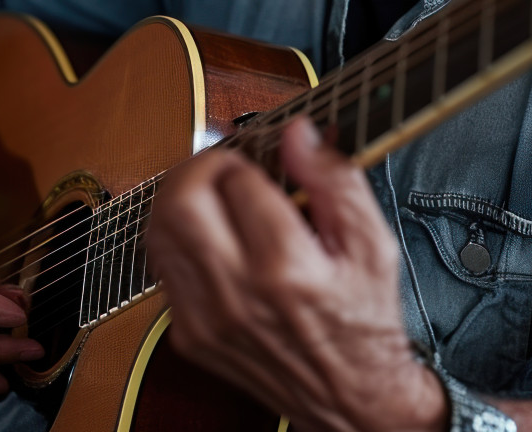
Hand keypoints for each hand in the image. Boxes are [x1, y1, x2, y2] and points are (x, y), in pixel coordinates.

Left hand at [146, 118, 447, 431]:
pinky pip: (161, 266)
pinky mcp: (188, 336)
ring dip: (182, 196)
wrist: (351, 398)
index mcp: (286, 268)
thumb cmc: (364, 318)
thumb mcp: (372, 243)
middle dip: (200, 165)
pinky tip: (209, 233)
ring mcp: (205, 319)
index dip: (253, 156)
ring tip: (215, 191)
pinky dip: (178, 236)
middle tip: (227, 164)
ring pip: (159, 230)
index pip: (239, 180)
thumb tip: (299, 132)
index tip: (269, 156)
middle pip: (180, 200)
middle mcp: (237, 295)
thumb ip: (336, 179)